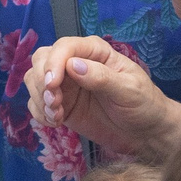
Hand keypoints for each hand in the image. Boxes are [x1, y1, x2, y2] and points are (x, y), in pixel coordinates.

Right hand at [26, 37, 180, 162]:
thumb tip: (73, 65)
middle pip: (41, 59)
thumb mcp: (129, 90)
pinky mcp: (60, 104)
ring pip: (34, 80)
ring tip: (57, 117)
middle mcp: (75, 63)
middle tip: (54, 104)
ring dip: (39, 99)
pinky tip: (55, 123)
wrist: (146, 133)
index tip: (52, 85)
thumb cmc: (144, 105)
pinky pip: (36, 103)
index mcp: (95, 52)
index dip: (53, 63)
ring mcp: (66, 84)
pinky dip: (39, 113)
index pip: (64, 47)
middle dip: (41, 81)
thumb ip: (102, 77)